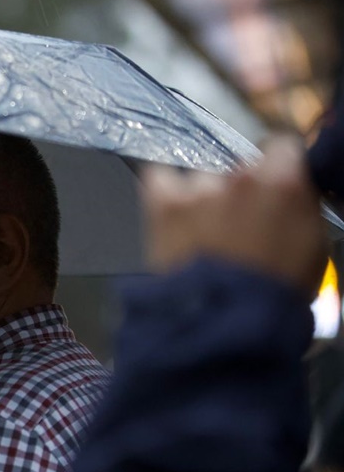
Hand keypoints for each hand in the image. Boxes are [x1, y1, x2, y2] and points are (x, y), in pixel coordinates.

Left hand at [142, 134, 329, 299]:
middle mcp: (242, 177)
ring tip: (202, 236)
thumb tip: (293, 196)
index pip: (281, 148)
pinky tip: (170, 213)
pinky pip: (159, 178)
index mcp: (285, 183)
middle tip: (236, 227)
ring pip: (201, 180)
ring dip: (202, 200)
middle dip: (239, 192)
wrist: (226, 323)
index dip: (276, 169)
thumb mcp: (312, 248)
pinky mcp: (164, 203)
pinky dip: (163, 190)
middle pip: (239, 169)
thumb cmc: (273, 295)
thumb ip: (300, 209)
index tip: (271, 186)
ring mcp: (200, 189)